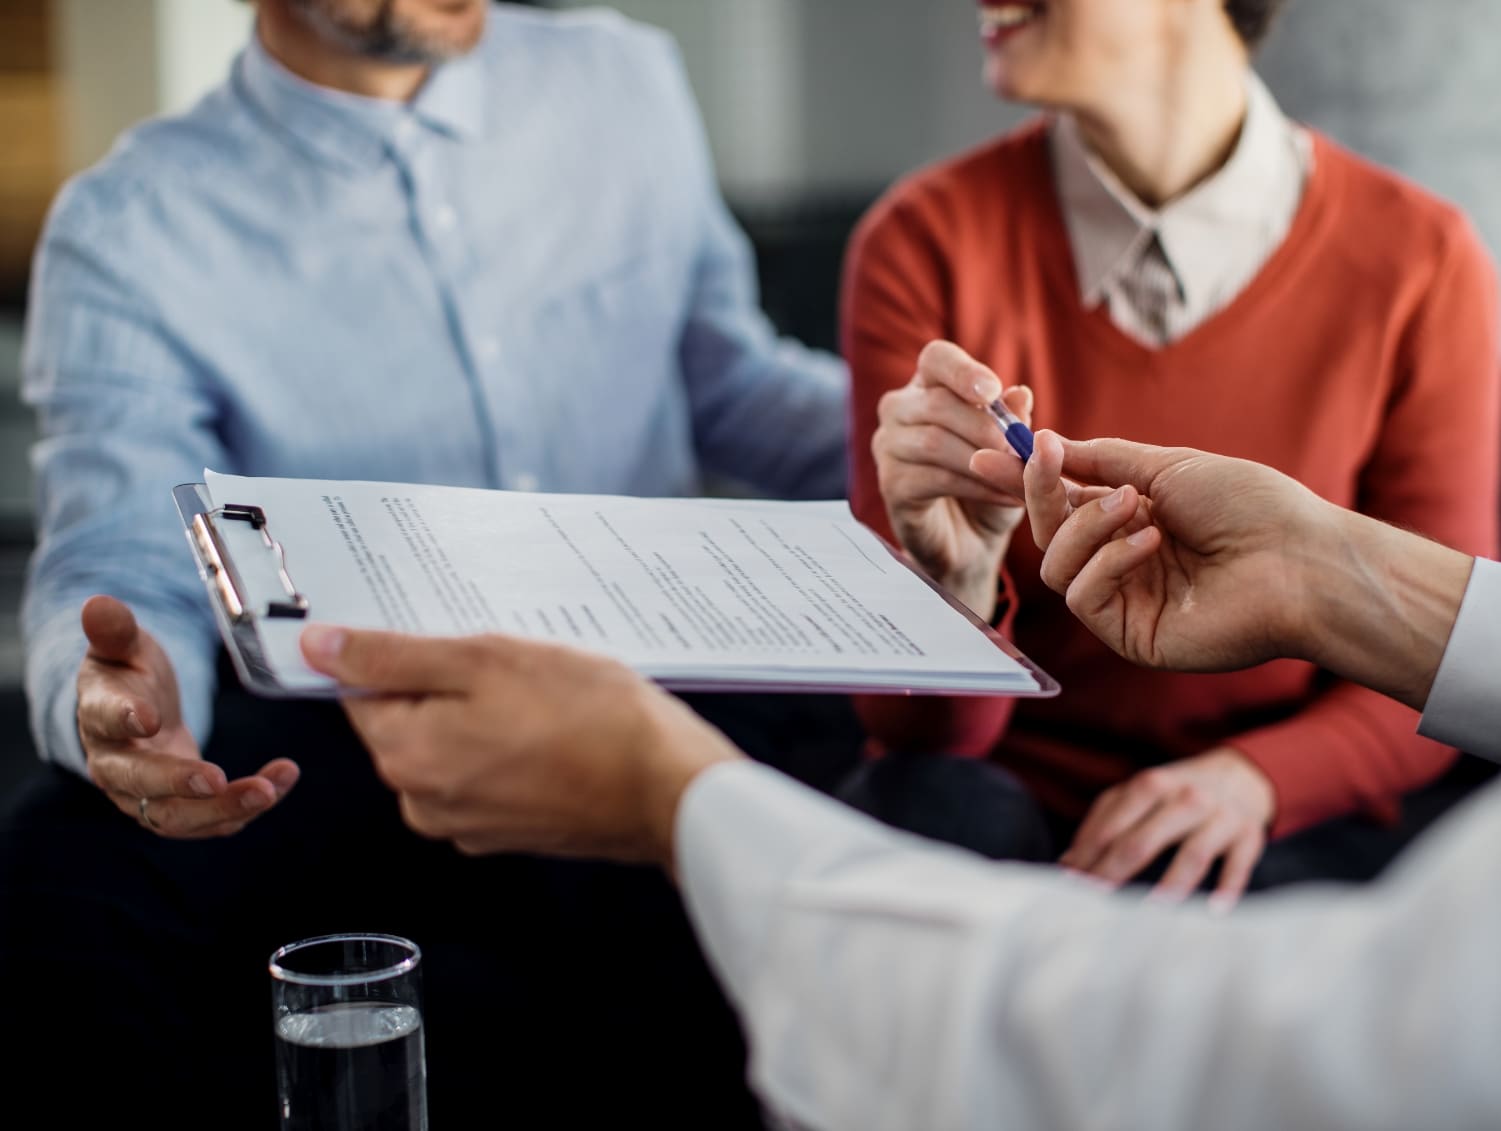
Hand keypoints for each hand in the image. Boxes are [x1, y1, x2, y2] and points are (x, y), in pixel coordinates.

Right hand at [76, 595, 298, 836]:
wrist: (136, 711)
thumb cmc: (129, 674)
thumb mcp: (124, 646)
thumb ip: (116, 630)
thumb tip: (98, 604)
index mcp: (98, 717)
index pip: (105, 720)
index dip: (123, 718)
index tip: (150, 716)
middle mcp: (115, 766)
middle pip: (140, 783)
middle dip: (178, 783)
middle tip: (217, 779)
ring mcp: (146, 795)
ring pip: (177, 816)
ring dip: (223, 808)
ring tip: (268, 791)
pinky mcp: (180, 808)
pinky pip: (212, 819)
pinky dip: (246, 808)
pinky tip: (281, 782)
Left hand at [300, 626, 744, 865]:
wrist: (666, 787)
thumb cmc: (591, 720)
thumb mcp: (486, 661)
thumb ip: (394, 657)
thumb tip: (320, 649)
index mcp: (406, 756)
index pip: (363, 692)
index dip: (403, 654)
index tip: (446, 637)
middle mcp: (424, 802)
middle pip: (409, 721)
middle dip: (451, 684)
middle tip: (509, 662)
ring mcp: (467, 824)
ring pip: (453, 745)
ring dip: (485, 714)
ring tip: (541, 694)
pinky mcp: (508, 831)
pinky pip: (488, 772)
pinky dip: (510, 745)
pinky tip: (554, 726)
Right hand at [872, 340, 1033, 619]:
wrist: (972, 543)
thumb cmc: (990, 486)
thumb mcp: (1011, 451)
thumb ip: (1014, 422)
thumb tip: (1019, 394)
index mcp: (929, 387)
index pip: (936, 358)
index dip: (963, 371)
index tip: (992, 390)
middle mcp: (899, 410)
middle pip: (936, 403)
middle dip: (986, 428)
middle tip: (1022, 450)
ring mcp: (888, 447)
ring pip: (934, 441)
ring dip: (985, 461)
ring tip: (1022, 478)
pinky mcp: (891, 485)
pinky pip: (934, 478)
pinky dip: (977, 487)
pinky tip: (1006, 497)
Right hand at [983, 431, 1325, 672]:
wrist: (1301, 559)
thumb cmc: (1250, 507)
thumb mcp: (1167, 466)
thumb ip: (1101, 461)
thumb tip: (1046, 445)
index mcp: (1134, 522)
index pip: (1063, 504)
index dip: (1026, 481)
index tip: (990, 454)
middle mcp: (1124, 563)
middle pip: (1049, 534)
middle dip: (1040, 494)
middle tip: (1043, 457)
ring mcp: (1126, 601)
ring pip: (1056, 565)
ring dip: (1085, 526)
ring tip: (1136, 507)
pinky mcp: (1130, 635)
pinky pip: (1083, 596)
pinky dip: (1107, 561)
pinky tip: (1149, 543)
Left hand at [1059, 748, 1275, 907]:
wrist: (1240, 776)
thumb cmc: (1176, 792)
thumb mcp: (1140, 794)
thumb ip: (1104, 821)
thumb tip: (1068, 863)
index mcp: (1152, 785)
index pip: (1113, 825)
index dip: (1089, 855)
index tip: (1070, 883)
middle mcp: (1186, 798)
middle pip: (1144, 840)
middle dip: (1115, 872)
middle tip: (1096, 902)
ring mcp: (1220, 817)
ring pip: (1193, 853)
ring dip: (1172, 884)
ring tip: (1151, 913)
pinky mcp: (1248, 836)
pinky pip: (1238, 864)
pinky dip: (1228, 888)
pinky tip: (1214, 912)